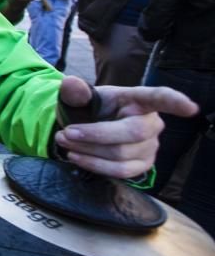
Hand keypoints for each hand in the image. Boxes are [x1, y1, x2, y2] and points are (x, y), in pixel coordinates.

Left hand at [53, 76, 197, 177]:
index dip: (175, 102)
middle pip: (131, 133)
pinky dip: (94, 165)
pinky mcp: (142, 165)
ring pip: (121, 155)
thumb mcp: (78, 98)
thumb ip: (74, 92)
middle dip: (94, 135)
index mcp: (138, 99)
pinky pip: (120, 171)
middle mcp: (151, 122)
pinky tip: (77, 157)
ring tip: (65, 142)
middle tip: (65, 133)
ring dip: (88, 151)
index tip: (190, 108)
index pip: (159, 97)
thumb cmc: (88, 109)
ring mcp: (150, 146)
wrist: (82, 128)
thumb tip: (71, 84)